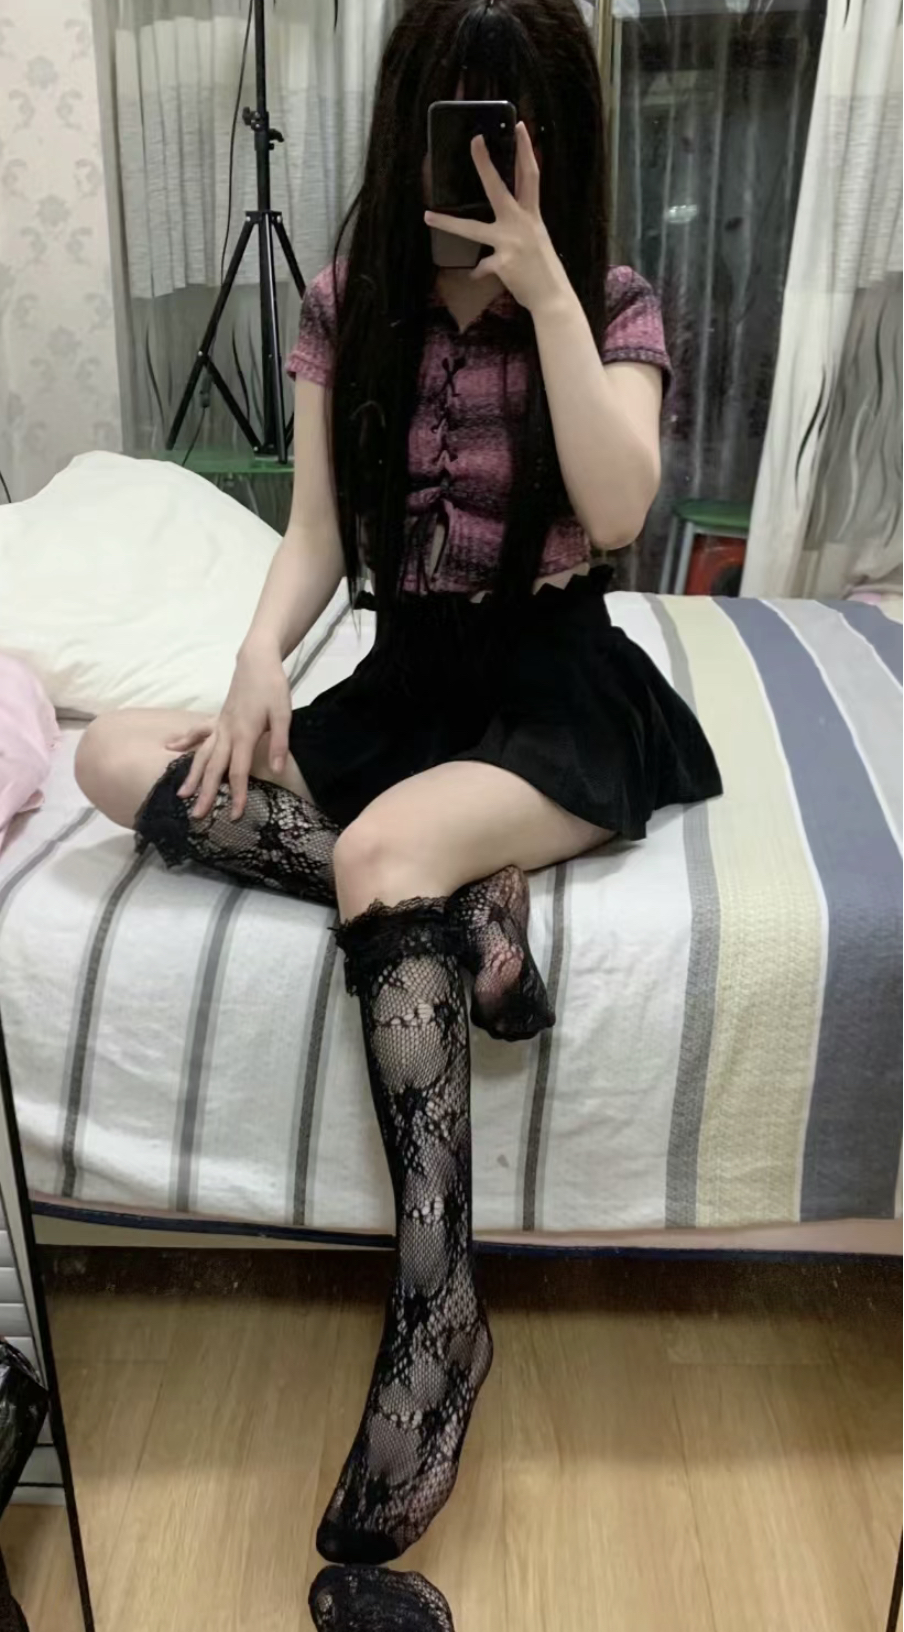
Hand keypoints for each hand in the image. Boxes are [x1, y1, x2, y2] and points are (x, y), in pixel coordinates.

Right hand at [174, 642, 291, 821]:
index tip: (233, 816)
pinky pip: (197, 732)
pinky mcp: (217, 718)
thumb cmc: (272, 687)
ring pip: (201, 754)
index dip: (236, 795)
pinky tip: (169, 748)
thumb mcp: (283, 714)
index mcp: (244, 735)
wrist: (257, 661)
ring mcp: (219, 725)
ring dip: (191, 775)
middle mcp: (227, 733)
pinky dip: (183, 740)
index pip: (238, 772)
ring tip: (180, 794)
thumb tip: (275, 771)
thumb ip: (278, 743)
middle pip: (214, 769)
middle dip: (205, 793)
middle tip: (197, 816)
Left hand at [424, 122, 568, 314]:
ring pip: (473, 228)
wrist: (553, 298)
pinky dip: (479, 273)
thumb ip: (517, 228)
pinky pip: (481, 267)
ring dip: (448, 222)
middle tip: (474, 140)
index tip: (518, 125)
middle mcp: (521, 223)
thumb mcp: (535, 241)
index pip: (530, 175)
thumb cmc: (543, 270)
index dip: (526, 149)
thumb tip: (502, 219)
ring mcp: (511, 242)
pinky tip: (477, 277)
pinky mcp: (503, 263)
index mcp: (532, 215)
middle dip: (485, 164)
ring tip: (428, 216)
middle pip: (499, 188)